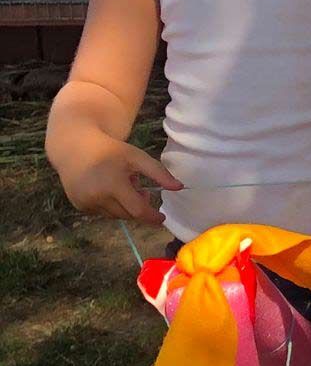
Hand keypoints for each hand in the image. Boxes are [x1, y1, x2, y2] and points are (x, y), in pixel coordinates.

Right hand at [60, 135, 181, 226]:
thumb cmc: (110, 150)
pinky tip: (106, 189)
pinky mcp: (78, 206)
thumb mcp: (137, 157)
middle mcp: (97, 197)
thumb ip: (159, 173)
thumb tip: (179, 187)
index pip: (137, 210)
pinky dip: (109, 206)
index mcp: (113, 184)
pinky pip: (102, 213)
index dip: (152, 217)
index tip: (162, 218)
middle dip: (138, 206)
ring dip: (124, 207)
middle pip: (127, 214)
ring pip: (115, 215)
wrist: (75, 147)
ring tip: (121, 185)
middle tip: (139, 189)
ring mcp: (86, 203)